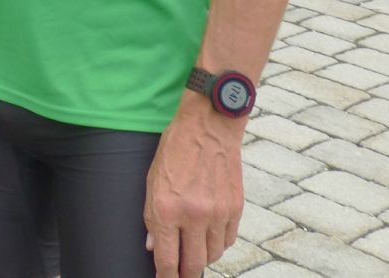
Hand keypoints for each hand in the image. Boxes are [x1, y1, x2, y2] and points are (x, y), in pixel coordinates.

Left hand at [144, 107, 245, 276]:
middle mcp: (194, 216)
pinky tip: (209, 236)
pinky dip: (218, 243)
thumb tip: (154, 247)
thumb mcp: (152, 181)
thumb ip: (152, 218)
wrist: (209, 126)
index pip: (168, 259)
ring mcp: (218, 214)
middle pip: (194, 264)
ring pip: (213, 255)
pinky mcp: (236, 209)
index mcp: (168, 210)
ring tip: (194, 251)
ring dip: (202, 257)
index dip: (166, 277)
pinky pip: (228, 240)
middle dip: (186, 274)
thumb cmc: (175, 149)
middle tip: (181, 275)